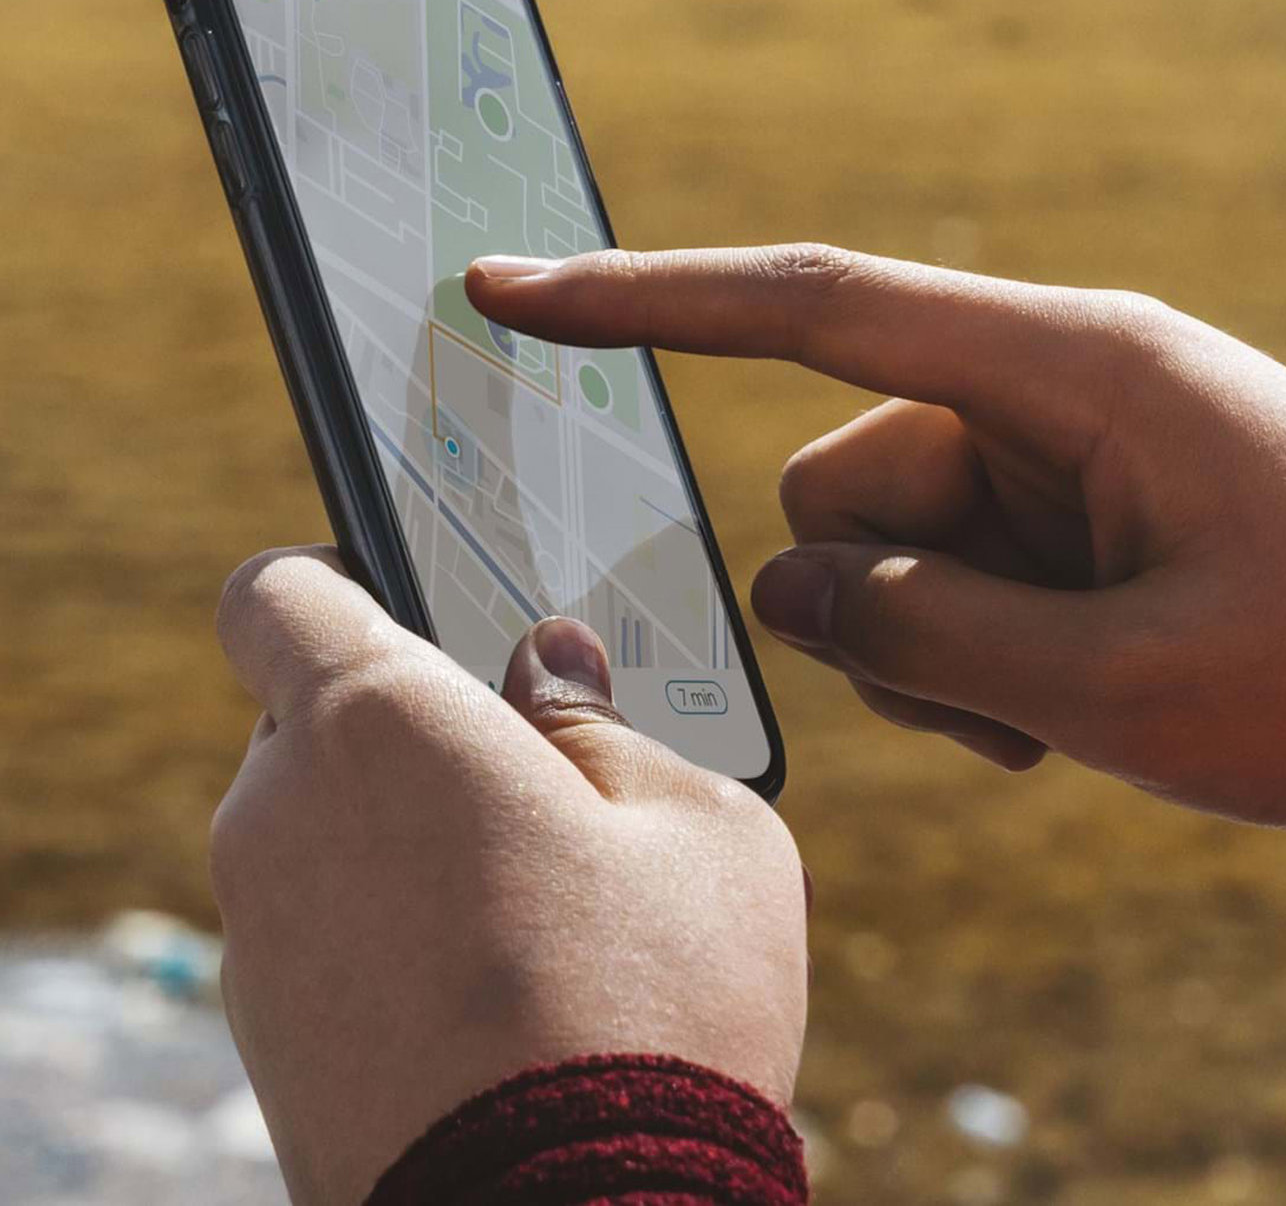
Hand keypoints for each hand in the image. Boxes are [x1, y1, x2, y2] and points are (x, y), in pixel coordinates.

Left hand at [212, 548, 806, 1205]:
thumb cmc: (655, 1010)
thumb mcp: (697, 820)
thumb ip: (607, 717)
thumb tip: (550, 666)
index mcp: (377, 721)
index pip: (277, 590)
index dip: (337, 573)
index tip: (413, 600)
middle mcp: (281, 818)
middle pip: (318, 713)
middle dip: (414, 720)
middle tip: (530, 765)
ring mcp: (258, 939)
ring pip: (325, 825)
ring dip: (405, 827)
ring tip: (532, 894)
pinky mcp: (264, 1043)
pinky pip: (321, 924)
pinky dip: (386, 920)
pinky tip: (495, 979)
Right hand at [466, 244, 1285, 840]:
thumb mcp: (1122, 684)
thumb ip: (923, 631)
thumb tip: (794, 583)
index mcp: (1072, 366)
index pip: (812, 308)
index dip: (645, 298)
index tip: (514, 288)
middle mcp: (1058, 386)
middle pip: (849, 473)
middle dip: (881, 601)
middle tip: (1005, 699)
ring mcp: (1069, 452)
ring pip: (895, 542)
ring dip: (938, 648)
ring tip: (1066, 712)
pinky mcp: (1083, 513)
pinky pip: (958, 575)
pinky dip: (982, 655)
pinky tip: (1081, 705)